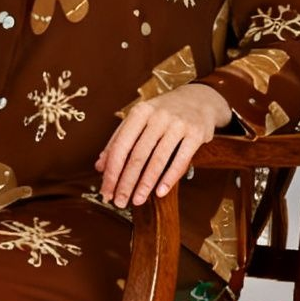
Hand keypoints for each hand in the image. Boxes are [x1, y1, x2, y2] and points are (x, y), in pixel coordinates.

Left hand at [95, 83, 233, 207]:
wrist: (199, 99)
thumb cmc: (162, 114)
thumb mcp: (138, 120)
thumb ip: (119, 141)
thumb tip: (100, 166)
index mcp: (139, 113)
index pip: (120, 147)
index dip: (111, 172)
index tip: (106, 191)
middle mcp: (158, 116)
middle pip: (137, 156)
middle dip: (126, 182)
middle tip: (119, 201)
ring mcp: (178, 124)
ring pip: (158, 160)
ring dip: (145, 184)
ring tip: (137, 200)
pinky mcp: (197, 133)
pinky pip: (181, 160)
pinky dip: (169, 178)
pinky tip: (160, 192)